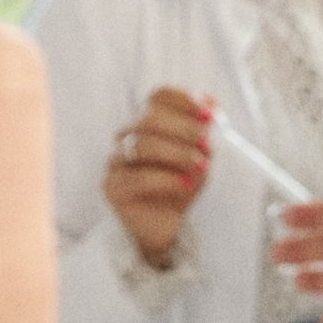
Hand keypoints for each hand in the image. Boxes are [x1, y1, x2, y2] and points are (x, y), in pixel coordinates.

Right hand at [102, 85, 214, 262]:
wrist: (167, 225)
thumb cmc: (183, 184)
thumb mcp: (202, 157)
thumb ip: (206, 131)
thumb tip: (210, 103)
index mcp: (147, 121)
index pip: (158, 97)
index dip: (183, 100)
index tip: (209, 115)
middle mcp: (127, 136)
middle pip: (149, 119)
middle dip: (183, 129)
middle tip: (208, 144)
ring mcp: (115, 161)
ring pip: (142, 145)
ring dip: (177, 154)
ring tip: (201, 166)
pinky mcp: (111, 187)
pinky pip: (138, 178)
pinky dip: (167, 179)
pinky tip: (185, 184)